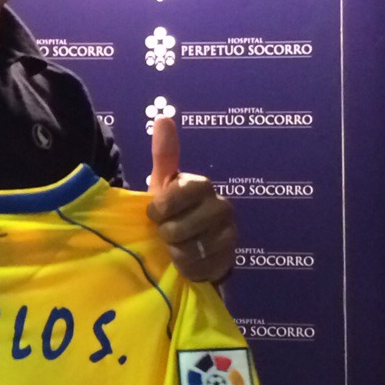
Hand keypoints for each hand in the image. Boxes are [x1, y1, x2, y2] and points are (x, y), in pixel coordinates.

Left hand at [147, 116, 236, 283]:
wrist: (189, 248)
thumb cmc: (173, 213)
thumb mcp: (163, 185)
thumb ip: (164, 155)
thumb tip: (163, 117)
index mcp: (202, 186)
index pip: (181, 192)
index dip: (162, 206)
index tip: (154, 213)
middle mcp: (222, 207)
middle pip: (182, 226)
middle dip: (167, 233)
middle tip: (167, 232)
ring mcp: (229, 234)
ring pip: (191, 248)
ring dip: (176, 251)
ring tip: (176, 247)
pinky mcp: (230, 259)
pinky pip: (200, 267)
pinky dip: (187, 267)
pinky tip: (187, 262)